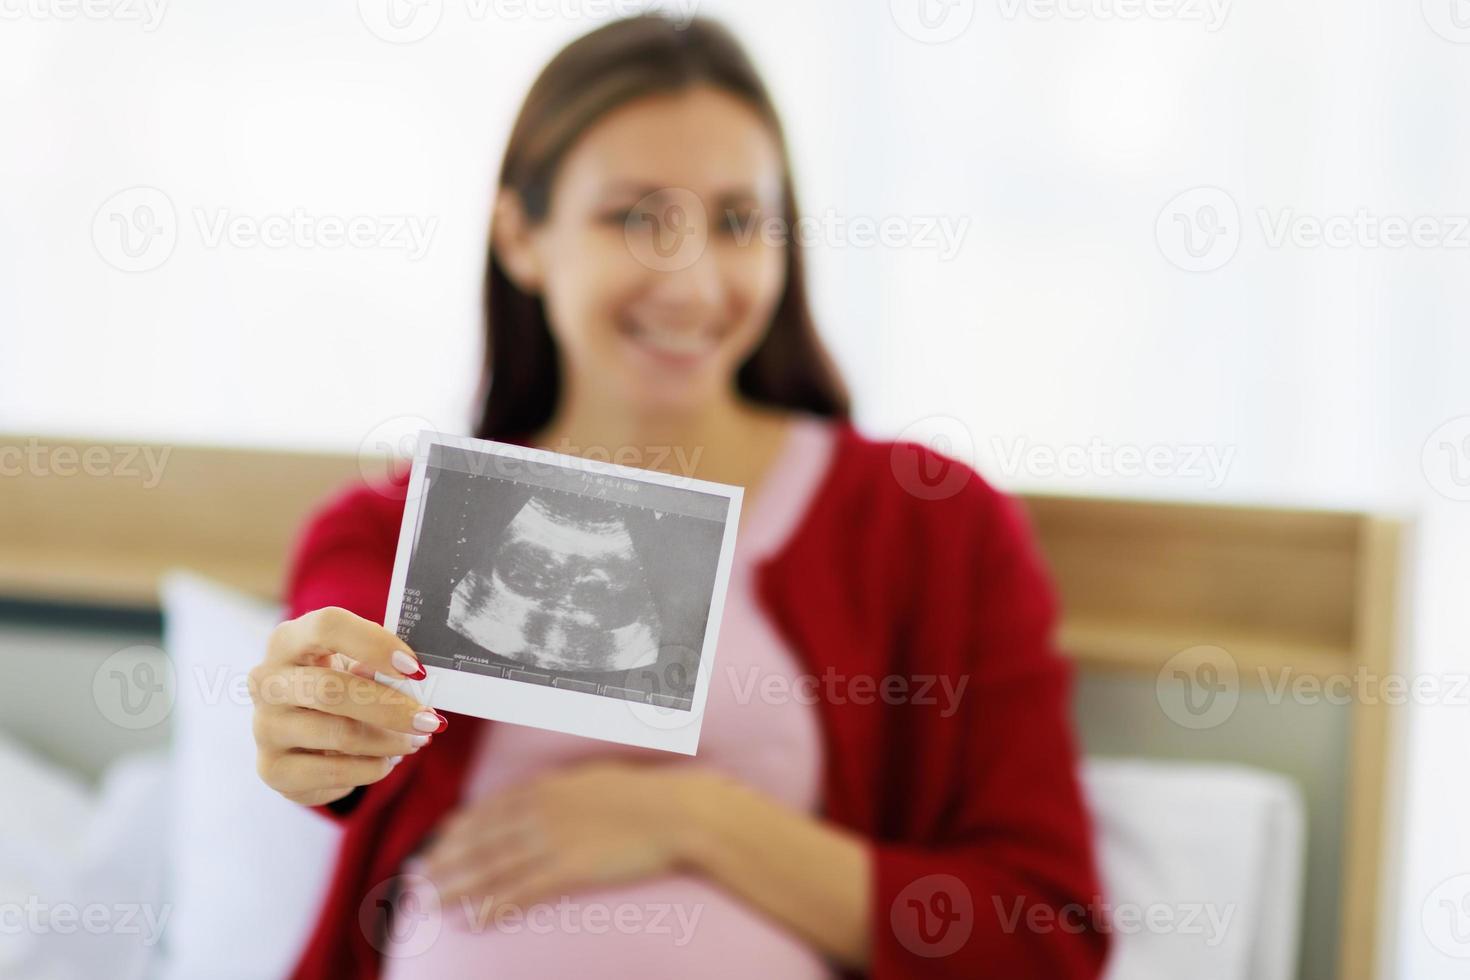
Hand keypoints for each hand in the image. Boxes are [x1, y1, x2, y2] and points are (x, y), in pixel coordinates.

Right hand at [249, 606, 447, 807]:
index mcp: (288, 640)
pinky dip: (372, 769)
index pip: (327, 626)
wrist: (301, 733)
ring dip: (389, 742)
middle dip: (390, 707)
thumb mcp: (354, 664)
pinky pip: (334, 773)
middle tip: (430, 720)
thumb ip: (378, 665)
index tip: (415, 669)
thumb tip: (416, 680)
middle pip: (330, 689)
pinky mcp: (273, 770)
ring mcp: (265, 727)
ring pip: (338, 735)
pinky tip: (386, 761)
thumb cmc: (337, 684)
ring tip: (416, 741)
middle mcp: (267, 682)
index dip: (375, 644)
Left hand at [420, 760, 699, 908]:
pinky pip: (522, 892)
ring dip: (458, 886)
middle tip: (418, 877)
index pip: (488, 810)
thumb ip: (559, 788)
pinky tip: (474, 920)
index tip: (436, 843)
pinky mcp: (569, 869)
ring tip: (432, 902)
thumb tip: (540, 794)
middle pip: (480, 840)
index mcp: (545, 787)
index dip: (457, 830)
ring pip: (492, 867)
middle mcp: (539, 811)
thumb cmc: (642, 794)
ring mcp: (552, 840)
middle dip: (445, 860)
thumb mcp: (592, 778)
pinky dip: (494, 907)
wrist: (674, 810)